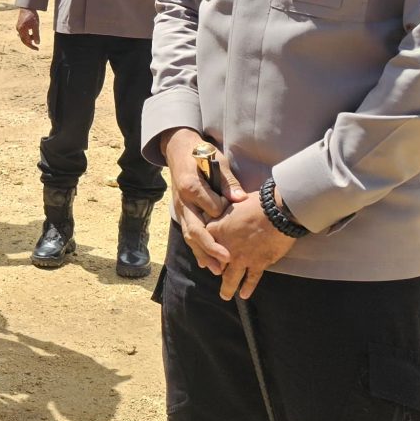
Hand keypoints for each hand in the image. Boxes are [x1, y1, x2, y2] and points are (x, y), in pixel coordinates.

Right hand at [14, 9, 41, 50]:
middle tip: (36, 47)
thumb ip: (36, 34)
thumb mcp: (36, 25)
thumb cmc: (32, 15)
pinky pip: (23, 33)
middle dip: (30, 44)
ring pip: (23, 37)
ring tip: (36, 37)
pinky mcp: (19, 25)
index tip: (37, 49)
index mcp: (22, 30)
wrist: (27, 6)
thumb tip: (37, 43)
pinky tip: (31, 34)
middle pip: (24, 40)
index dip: (32, 46)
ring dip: (29, 39)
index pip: (27, 41)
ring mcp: (18, 27)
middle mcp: (19, 30)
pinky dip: (27, 35)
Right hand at [162, 128, 229, 270]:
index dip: (224, 213)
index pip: (210, 207)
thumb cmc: (201, 154)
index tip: (238, 215)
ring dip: (203, 254)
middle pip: (195, 228)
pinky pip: (187, 235)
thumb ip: (228, 182)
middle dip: (210, 246)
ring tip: (217, 269)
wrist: (178, 151)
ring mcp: (180, 209)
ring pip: (189, 236)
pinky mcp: (181, 214)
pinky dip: (197, 250)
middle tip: (227, 259)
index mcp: (192, 186)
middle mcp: (183, 201)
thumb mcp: (217, 160)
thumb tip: (240, 200)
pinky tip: (206, 263)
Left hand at [202, 184, 294, 299]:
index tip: (205, 256)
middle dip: (215, 271)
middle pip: (216, 264)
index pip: (205, 243)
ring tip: (225, 295)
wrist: (277, 211)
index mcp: (218, 230)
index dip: (204, 251)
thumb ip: (225, 213)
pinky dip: (247, 288)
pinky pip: (251, 279)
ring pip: (230, 278)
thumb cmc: (257, 203)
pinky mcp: (258, 264)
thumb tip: (222, 212)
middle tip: (215, 276)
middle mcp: (226, 247)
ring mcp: (242, 258)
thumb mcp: (233, 203)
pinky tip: (244, 295)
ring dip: (227, 288)